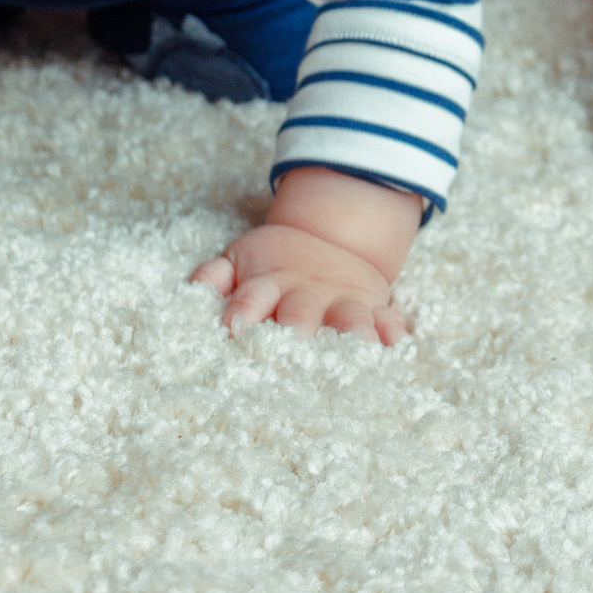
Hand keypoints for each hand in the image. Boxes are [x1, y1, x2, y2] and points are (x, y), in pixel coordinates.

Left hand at [191, 164, 423, 345]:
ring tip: (354, 357)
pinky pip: (391, 321)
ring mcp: (343, 301)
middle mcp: (306, 294)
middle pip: (300, 314)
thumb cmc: (271, 265)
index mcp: (269, 283)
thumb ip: (213, 277)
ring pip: (349, 319)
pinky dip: (395, 334)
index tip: (236, 330)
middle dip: (297, 332)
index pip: (251, 298)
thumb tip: (195, 292)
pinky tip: (397, 349)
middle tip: (293, 356)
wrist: (330, 235)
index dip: (243, 312)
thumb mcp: (238, 260)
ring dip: (351, 337)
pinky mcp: (375, 308)